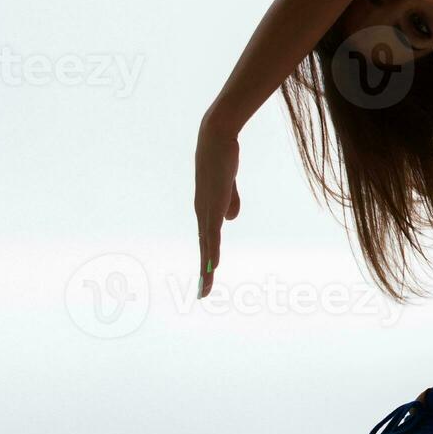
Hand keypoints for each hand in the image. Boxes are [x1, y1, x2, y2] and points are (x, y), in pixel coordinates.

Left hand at [193, 119, 240, 298]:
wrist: (216, 139)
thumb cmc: (222, 157)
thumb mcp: (228, 184)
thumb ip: (230, 202)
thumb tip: (231, 220)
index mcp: (206, 209)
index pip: (206, 239)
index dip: (207, 259)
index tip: (207, 276)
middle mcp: (202, 213)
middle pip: (204, 248)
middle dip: (204, 271)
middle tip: (202, 294)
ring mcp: (206, 210)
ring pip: (206, 245)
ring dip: (206, 267)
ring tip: (205, 287)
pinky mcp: (213, 205)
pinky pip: (212, 233)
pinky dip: (211, 250)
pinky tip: (212, 264)